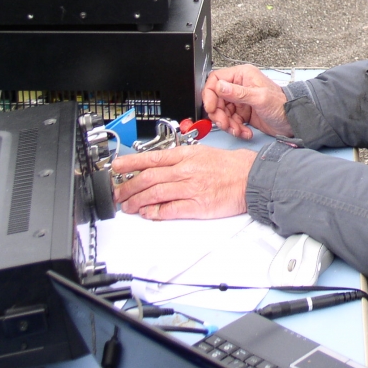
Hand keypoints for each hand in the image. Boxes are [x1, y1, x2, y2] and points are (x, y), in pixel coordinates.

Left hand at [111, 145, 256, 219]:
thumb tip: (160, 167)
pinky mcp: (196, 206)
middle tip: (118, 192)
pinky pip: (169, 210)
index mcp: (187, 155)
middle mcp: (185, 170)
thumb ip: (182, 160)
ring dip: (137, 201)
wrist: (251, 178)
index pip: (152, 158)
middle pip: (148, 178)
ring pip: (154, 194)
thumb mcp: (203, 153)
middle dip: (128, 186)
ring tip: (128, 206)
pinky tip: (147, 213)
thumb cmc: (231, 166)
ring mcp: (190, 188)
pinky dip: (155, 212)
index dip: (130, 163)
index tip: (117, 166)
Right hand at [202, 64, 292, 139]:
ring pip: (222, 112)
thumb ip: (239, 92)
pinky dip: (235, 129)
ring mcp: (240, 100)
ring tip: (237, 130)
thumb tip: (219, 86)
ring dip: (227, 124)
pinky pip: (230, 121)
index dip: (210, 94)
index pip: (216, 79)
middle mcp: (239, 86)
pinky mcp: (242, 113)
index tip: (211, 108)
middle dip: (219, 114)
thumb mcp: (260, 98)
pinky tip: (244, 132)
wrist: (293, 121)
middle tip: (225, 123)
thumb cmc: (282, 105)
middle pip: (216, 99)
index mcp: (242, 75)